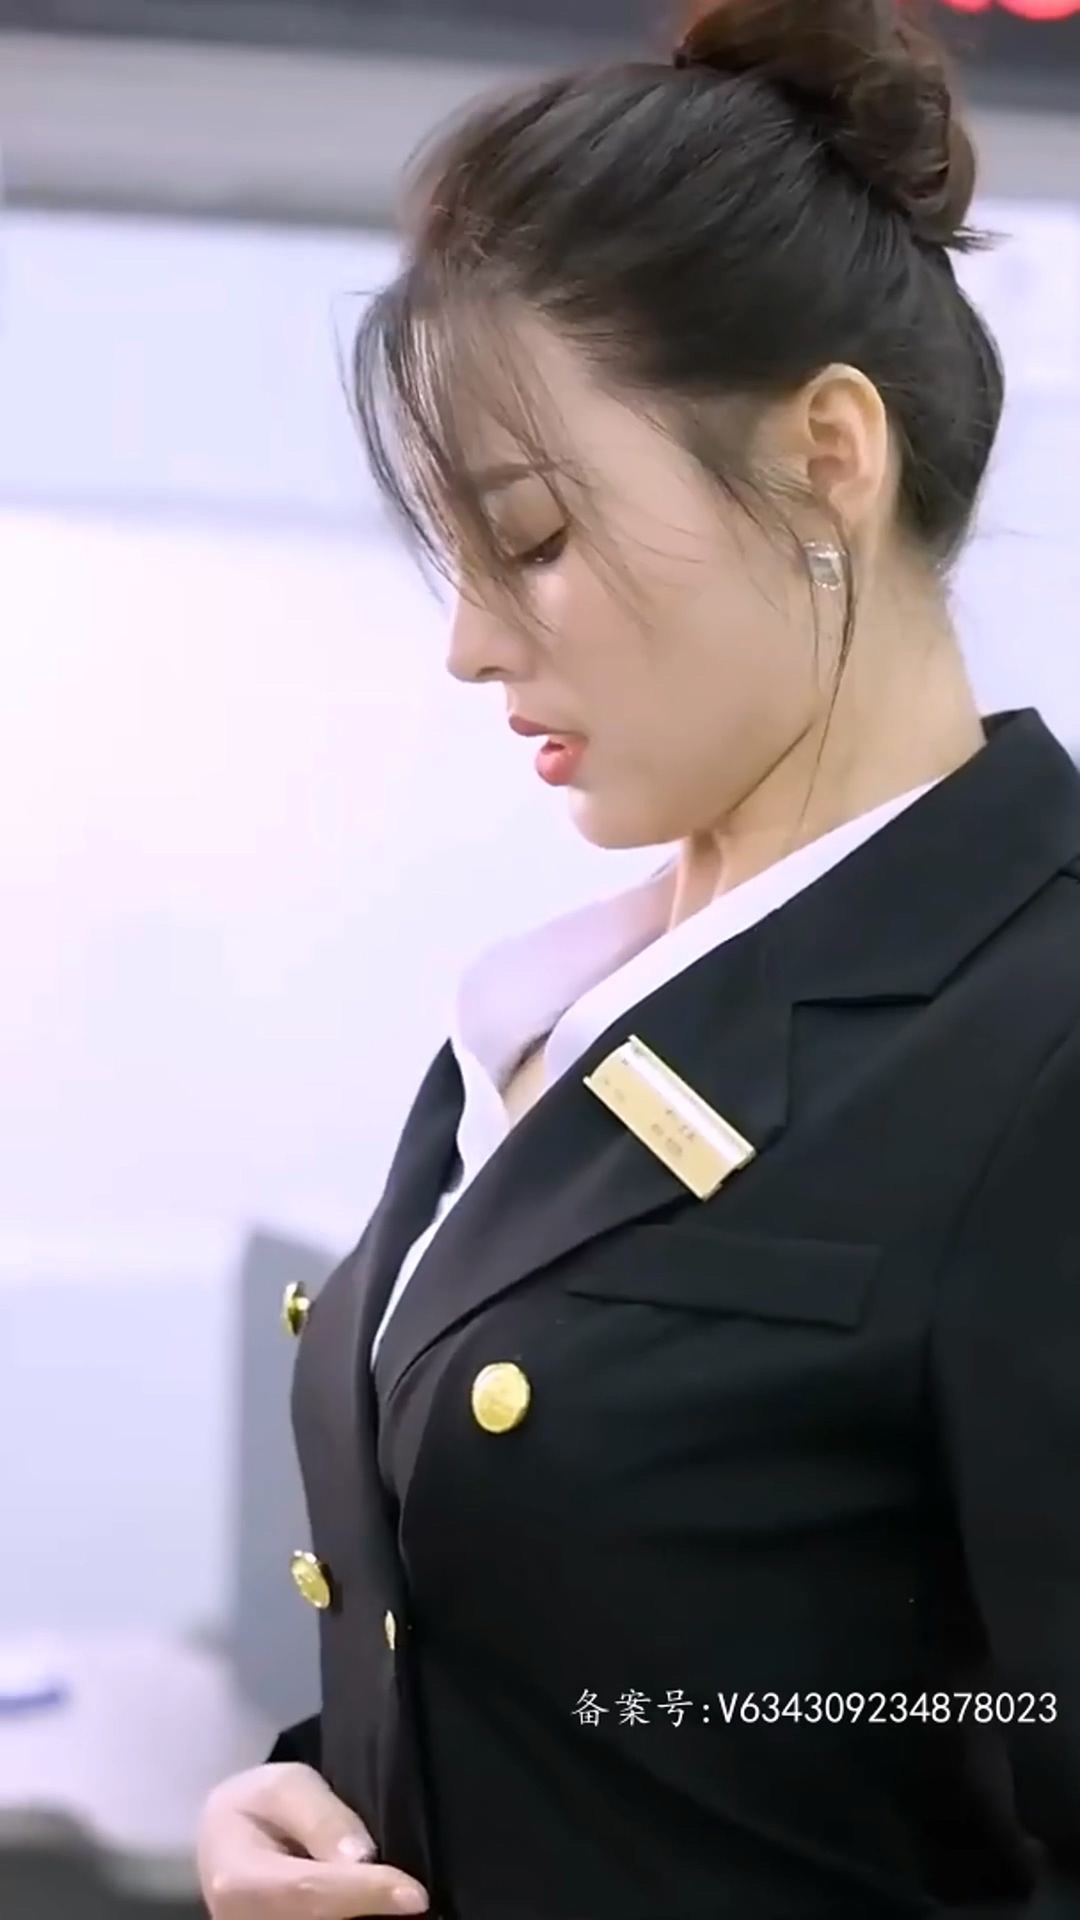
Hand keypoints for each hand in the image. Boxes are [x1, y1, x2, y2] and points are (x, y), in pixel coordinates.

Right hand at [197, 1762, 429, 1918]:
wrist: (224, 1844)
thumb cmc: (256, 1807)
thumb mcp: (284, 1787)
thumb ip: (320, 1817)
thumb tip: (361, 1856)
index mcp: (237, 1880)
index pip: (308, 1892)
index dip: (364, 1893)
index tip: (415, 1894)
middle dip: (372, 1913)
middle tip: (416, 1900)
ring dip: (369, 1917)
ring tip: (400, 1899)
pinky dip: (359, 1917)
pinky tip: (383, 1906)